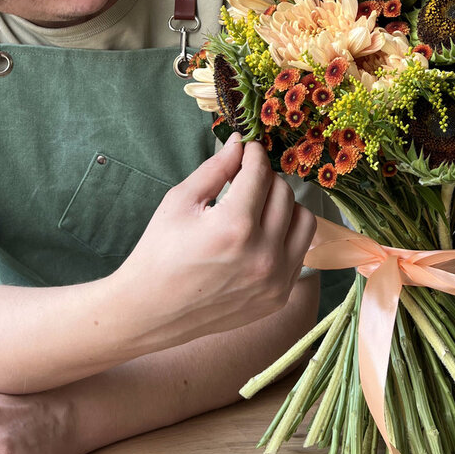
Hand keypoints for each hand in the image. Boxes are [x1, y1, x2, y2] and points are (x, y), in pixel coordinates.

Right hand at [116, 134, 316, 349]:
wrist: (151, 311)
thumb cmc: (159, 252)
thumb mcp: (180, 202)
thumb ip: (215, 169)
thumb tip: (239, 142)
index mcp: (234, 226)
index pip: (260, 173)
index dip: (254, 154)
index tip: (248, 149)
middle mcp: (262, 254)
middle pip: (284, 193)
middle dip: (265, 177)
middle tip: (246, 178)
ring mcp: (275, 279)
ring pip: (303, 220)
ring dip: (284, 205)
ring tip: (258, 206)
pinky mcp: (279, 296)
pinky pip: (300, 252)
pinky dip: (285, 236)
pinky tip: (261, 235)